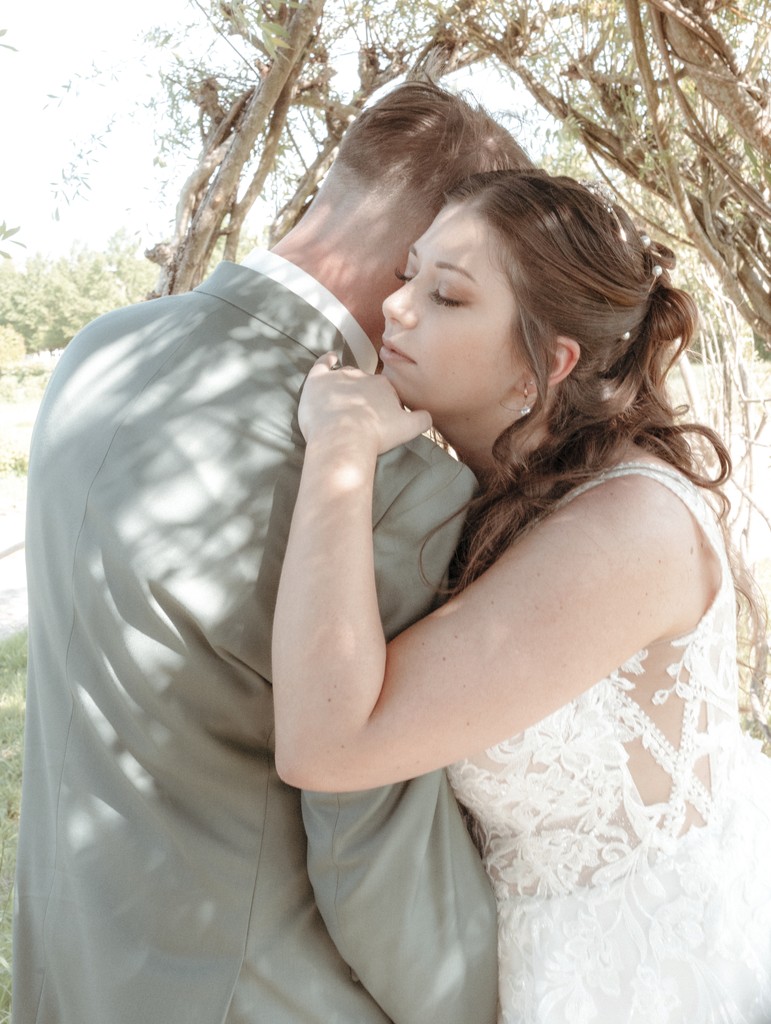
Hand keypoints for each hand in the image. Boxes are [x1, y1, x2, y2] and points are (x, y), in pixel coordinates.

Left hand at [299, 353, 431, 455]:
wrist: (343, 438)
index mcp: (384, 386)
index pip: (385, 392)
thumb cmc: (376, 435)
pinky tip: (330, 358)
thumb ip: (422, 420)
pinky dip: (326, 359)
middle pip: (364, 383)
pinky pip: (322, 364)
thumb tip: (428, 415)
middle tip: (359, 417)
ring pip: (345, 375)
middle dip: (363, 397)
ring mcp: (340, 377)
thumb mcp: (409, 429)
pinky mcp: (319, 380)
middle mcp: (363, 376)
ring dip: (346, 385)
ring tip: (343, 402)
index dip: (381, 406)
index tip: (377, 421)